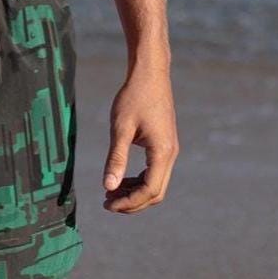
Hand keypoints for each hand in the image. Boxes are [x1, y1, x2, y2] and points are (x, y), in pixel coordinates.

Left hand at [102, 68, 177, 213]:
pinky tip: (121, 178)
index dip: (129, 202)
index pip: (149, 190)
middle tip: (107, 203)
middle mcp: (170, 154)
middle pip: (156, 193)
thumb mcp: (121, 128)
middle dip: (132, 202)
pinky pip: (155, 172)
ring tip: (110, 192)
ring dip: (135, 192)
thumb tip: (108, 187)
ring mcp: (169, 150)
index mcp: (162, 152)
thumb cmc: (134, 97)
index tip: (107, 204)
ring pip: (156, 184)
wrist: (150, 74)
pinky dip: (139, 180)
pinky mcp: (164, 145)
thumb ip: (116, 158)